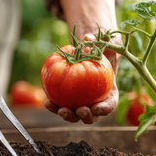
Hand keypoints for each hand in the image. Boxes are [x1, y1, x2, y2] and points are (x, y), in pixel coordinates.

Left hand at [47, 0, 120, 123]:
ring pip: (74, 115)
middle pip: (91, 116)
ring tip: (60, 110)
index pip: (109, 105)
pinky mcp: (67, 102)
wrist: (88, 57)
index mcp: (109, 95)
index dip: (104, 109)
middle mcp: (95, 104)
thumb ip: (102, 42)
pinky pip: (61, 106)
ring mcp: (80, 105)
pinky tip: (47, 102)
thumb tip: (87, 38)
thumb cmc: (101, 52)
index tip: (97, 108)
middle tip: (80, 110)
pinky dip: (54, 106)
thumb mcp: (106, 44)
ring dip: (67, 116)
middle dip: (86, 117)